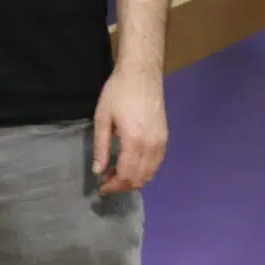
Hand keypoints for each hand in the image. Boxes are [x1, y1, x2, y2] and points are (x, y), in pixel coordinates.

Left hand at [93, 67, 167, 194]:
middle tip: (105, 183)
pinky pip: (157, 163)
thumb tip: (98, 171)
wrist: (141, 74)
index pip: (126, 175)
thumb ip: (101, 147)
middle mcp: (152, 146)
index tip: (100, 189)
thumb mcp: (102, 119)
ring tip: (115, 176)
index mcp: (134, 141)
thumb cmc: (117, 93)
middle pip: (140, 178)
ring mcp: (162, 142)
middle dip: (122, 186)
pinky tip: (131, 167)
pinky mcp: (166, 137)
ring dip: (134, 180)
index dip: (113, 186)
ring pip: (151, 173)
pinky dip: (145, 171)